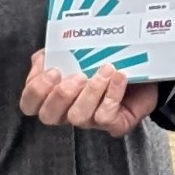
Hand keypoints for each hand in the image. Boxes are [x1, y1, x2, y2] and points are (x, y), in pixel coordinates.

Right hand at [21, 49, 160, 135]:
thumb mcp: (78, 50)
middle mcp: (68, 111)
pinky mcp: (113, 124)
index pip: (30, 103)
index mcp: (54, 94)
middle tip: (78, 76)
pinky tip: (119, 77)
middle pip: (48, 116)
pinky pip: (106, 116)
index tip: (53, 71)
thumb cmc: (106, 59)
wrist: (145, 67)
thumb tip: (46, 55)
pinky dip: (112, 94)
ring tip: (105, 69)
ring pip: (78, 117)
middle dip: (60, 95)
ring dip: (91, 92)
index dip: (35, 91)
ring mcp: (90, 120)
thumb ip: (57, 51)